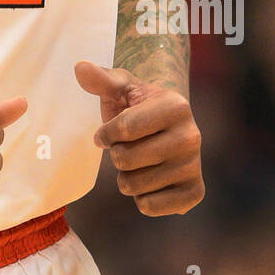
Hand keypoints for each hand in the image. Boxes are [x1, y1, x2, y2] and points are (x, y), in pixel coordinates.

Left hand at [74, 61, 202, 215]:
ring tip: (137, 162)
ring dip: (125, 177)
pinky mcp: (194, 192)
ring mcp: (195, 166)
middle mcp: (192, 137)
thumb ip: (100, 78)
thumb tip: (80, 67)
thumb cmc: (137, 104)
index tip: (107, 131)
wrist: (168, 126)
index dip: (105, 134)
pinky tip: (149, 180)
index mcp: (176, 106)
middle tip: (126, 147)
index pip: (123, 129)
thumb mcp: (120, 86)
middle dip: (115, 154)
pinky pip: (149, 206)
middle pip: (125, 160)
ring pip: (133, 186)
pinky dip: (140, 197)